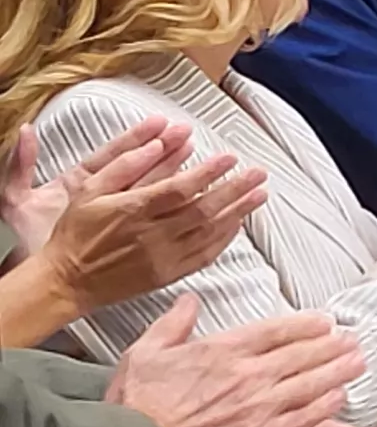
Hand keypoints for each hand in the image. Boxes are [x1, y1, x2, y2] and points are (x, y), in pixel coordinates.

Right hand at [6, 120, 266, 312]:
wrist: (67, 280)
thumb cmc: (75, 232)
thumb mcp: (88, 191)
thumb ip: (123, 167)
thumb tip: (155, 145)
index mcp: (131, 211)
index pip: (179, 189)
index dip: (208, 173)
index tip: (229, 157)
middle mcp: (151, 236)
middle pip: (203, 210)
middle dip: (235, 190)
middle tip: (259, 173)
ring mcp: (162, 258)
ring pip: (209, 233)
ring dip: (238, 212)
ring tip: (259, 194)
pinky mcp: (167, 275)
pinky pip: (204, 256)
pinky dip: (224, 239)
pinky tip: (238, 224)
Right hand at [101, 298, 376, 426]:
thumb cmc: (135, 406)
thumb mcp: (144, 353)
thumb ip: (172, 324)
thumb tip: (189, 300)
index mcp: (222, 350)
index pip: (276, 330)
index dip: (306, 324)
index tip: (324, 321)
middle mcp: (248, 374)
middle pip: (303, 354)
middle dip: (333, 345)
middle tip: (353, 339)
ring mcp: (259, 406)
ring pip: (312, 383)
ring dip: (339, 370)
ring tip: (359, 361)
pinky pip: (305, 417)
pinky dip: (326, 405)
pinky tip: (340, 398)